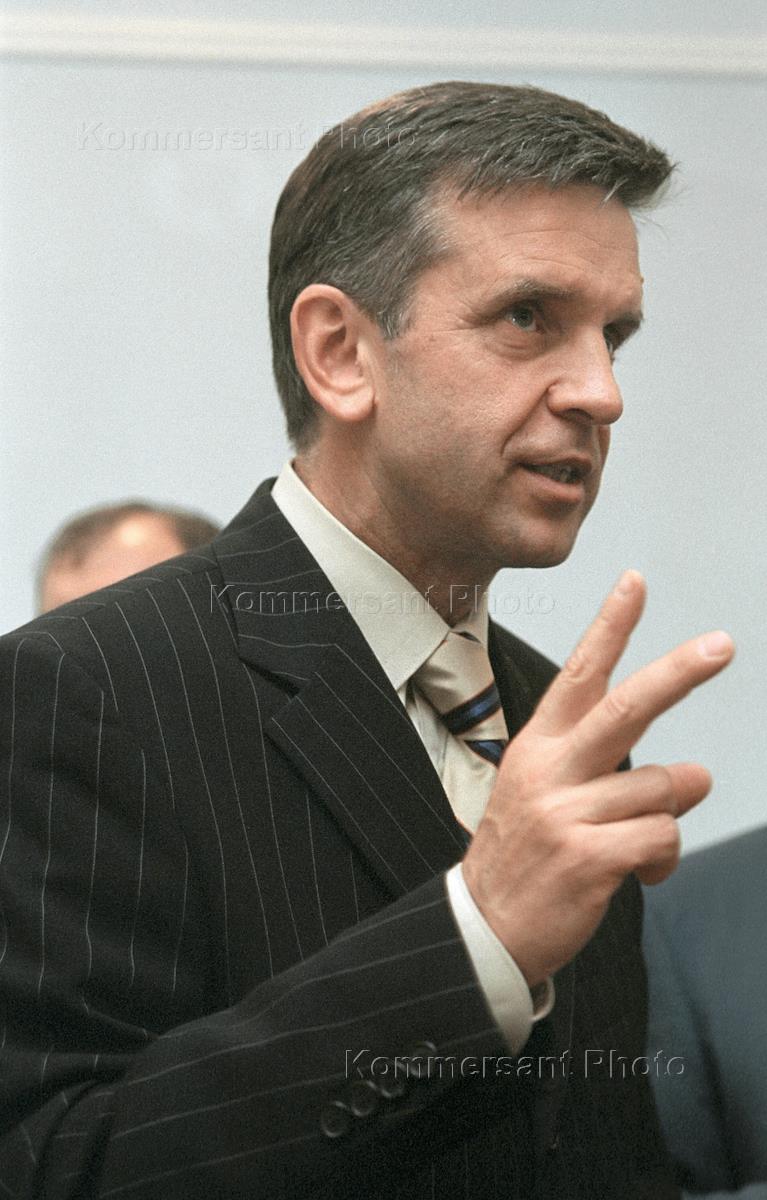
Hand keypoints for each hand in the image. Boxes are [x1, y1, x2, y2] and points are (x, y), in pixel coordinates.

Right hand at [461, 570, 733, 986]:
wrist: (483, 929)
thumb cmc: (527, 856)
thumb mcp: (552, 799)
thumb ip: (618, 776)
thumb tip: (698, 774)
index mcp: (537, 747)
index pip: (579, 675)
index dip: (610, 627)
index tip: (635, 582)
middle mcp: (549, 770)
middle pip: (626, 708)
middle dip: (678, 673)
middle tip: (723, 644)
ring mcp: (565, 812)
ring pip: (662, 789)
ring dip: (667, 815)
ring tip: (633, 842)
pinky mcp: (587, 856)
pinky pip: (662, 838)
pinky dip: (662, 859)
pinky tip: (636, 874)